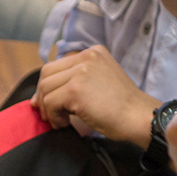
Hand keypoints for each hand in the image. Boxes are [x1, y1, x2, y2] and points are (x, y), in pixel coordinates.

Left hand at [32, 46, 160, 146]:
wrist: (138, 117)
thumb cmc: (123, 107)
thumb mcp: (101, 82)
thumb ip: (75, 81)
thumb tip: (38, 98)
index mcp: (93, 52)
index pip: (58, 65)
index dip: (49, 86)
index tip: (49, 103)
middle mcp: (86, 56)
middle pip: (47, 73)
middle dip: (42, 95)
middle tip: (49, 114)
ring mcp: (81, 71)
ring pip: (45, 88)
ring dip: (48, 108)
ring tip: (60, 121)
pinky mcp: (75, 89)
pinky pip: (50, 102)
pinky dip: (53, 116)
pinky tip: (65, 124)